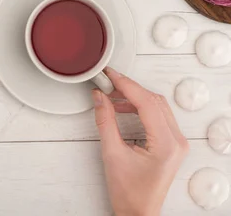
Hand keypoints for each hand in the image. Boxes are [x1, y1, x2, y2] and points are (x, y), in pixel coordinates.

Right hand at [92, 67, 188, 215]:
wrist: (138, 213)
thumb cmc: (129, 192)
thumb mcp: (112, 154)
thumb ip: (105, 121)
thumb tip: (100, 97)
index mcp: (166, 144)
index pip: (147, 103)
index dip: (126, 85)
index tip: (110, 75)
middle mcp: (176, 141)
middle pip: (154, 101)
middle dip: (129, 88)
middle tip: (107, 81)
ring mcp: (176, 143)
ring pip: (156, 106)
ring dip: (134, 97)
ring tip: (111, 94)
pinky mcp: (170, 144)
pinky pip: (157, 116)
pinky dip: (139, 108)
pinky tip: (122, 108)